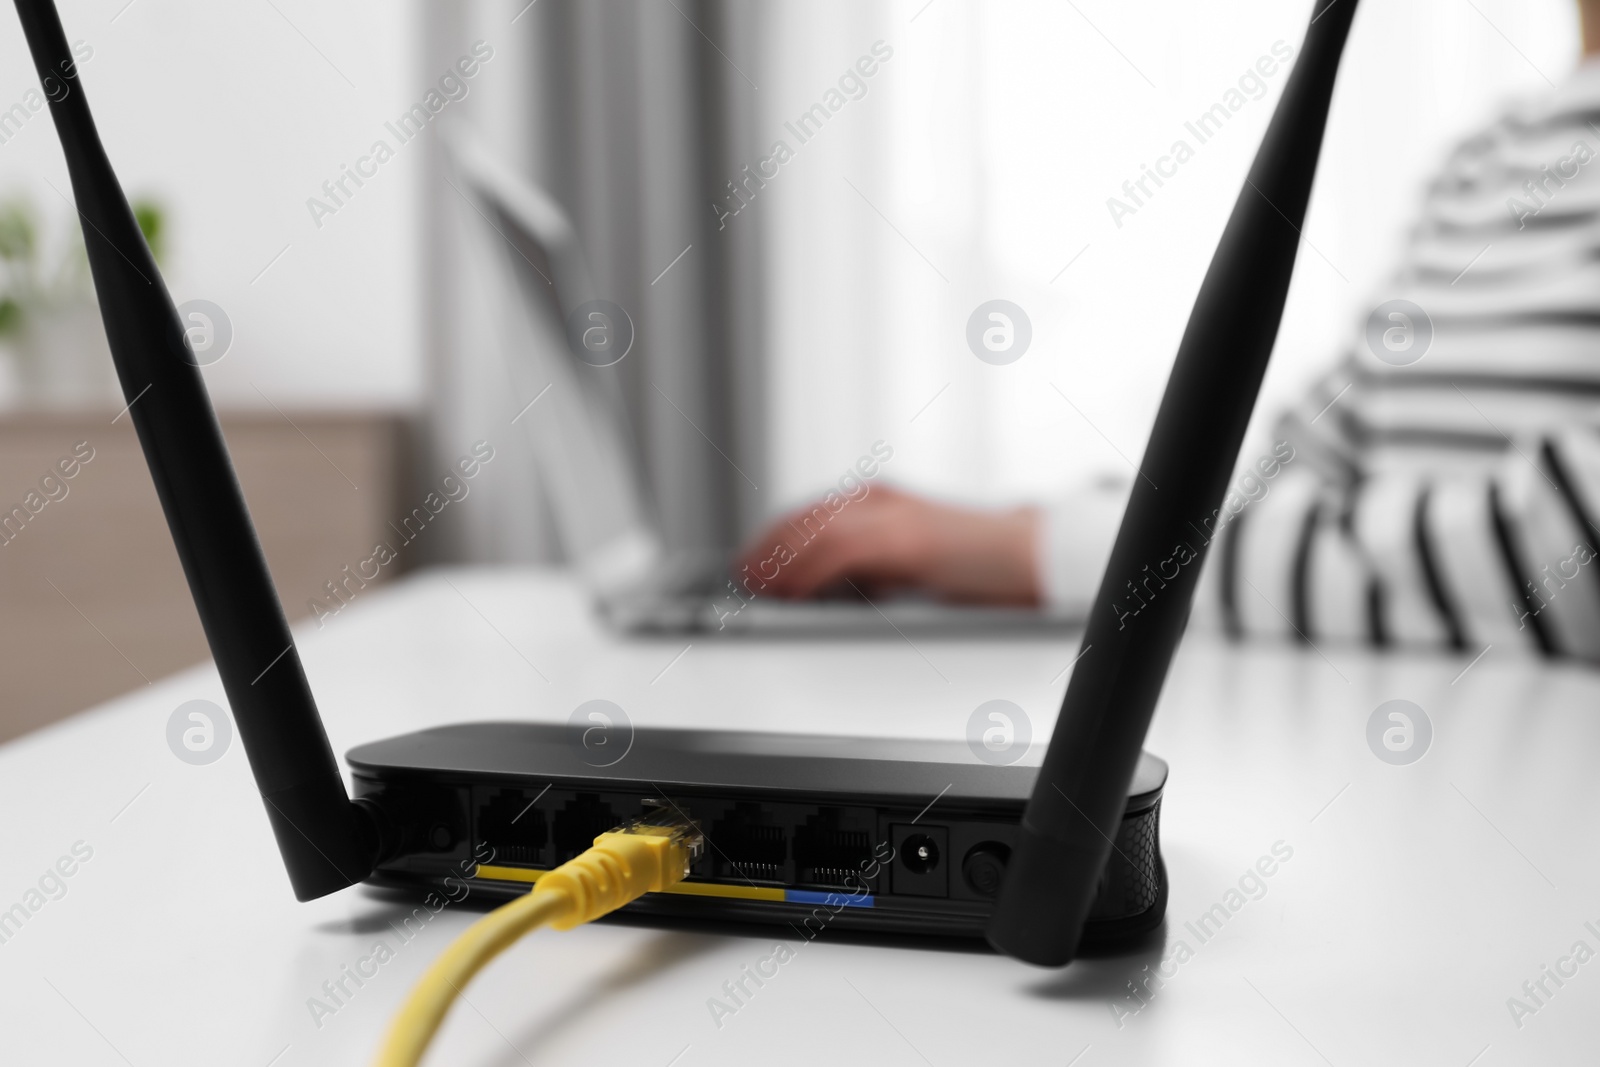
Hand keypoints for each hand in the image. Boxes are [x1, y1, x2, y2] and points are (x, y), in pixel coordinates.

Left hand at [732, 483, 1041, 605]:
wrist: (1028, 552)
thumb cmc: (976, 561)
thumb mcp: (910, 558)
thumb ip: (872, 565)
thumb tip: (828, 588)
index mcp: (881, 498)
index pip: (810, 513)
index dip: (774, 537)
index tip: (750, 559)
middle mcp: (881, 500)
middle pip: (804, 518)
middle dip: (767, 548)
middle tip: (742, 575)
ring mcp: (893, 516)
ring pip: (815, 531)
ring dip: (780, 561)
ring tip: (759, 587)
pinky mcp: (906, 539)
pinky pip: (841, 552)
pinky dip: (809, 573)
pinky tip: (795, 591)